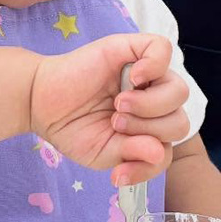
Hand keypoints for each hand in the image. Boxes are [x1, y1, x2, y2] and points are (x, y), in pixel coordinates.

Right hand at [29, 33, 189, 185]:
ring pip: (178, 90)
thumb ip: (134, 156)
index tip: (118, 172)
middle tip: (115, 124)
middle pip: (179, 120)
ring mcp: (146, 74)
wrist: (41, 104)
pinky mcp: (132, 49)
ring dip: (149, 105)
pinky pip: (162, 49)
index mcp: (150, 126)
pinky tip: (133, 79)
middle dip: (147, 130)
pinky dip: (154, 65)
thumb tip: (157, 153)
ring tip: (119, 106)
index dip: (149, 161)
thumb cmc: (74, 128)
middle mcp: (154, 100)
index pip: (170, 146)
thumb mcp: (104, 153)